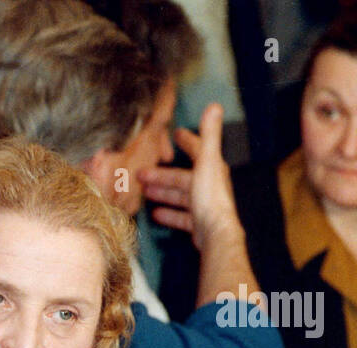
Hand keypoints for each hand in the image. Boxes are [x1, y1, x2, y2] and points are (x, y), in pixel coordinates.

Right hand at [139, 103, 243, 250]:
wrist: (215, 233)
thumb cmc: (209, 196)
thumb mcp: (207, 161)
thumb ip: (209, 134)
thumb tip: (215, 105)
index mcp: (212, 167)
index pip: (198, 150)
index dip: (188, 141)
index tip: (177, 134)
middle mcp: (209, 184)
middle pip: (182, 176)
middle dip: (163, 174)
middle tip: (141, 173)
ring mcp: (203, 205)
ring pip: (179, 196)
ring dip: (163, 193)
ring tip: (145, 193)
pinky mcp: (198, 223)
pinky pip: (181, 216)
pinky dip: (169, 214)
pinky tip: (155, 214)